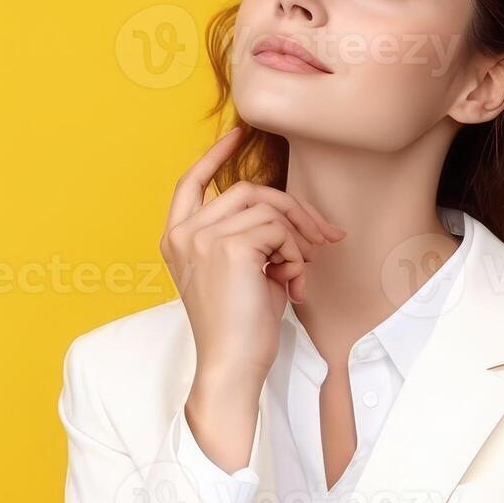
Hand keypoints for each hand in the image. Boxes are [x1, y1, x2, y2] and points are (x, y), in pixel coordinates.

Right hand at [162, 127, 344, 468]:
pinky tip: (293, 286)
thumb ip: (255, 238)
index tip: (237, 135)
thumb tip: (296, 219)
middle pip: (247, 191)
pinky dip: (296, 254)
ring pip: (268, 207)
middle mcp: (183, 234)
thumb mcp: (245, 273)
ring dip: (297, 240)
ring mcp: (202, 237)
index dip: (213, 156)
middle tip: (326, 238)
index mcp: (178, 240)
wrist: (232, 368)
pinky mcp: (228, 246)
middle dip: (293, 210)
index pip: (190, 183)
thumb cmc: (241, 330)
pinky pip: (278, 229)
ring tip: (299, 276)